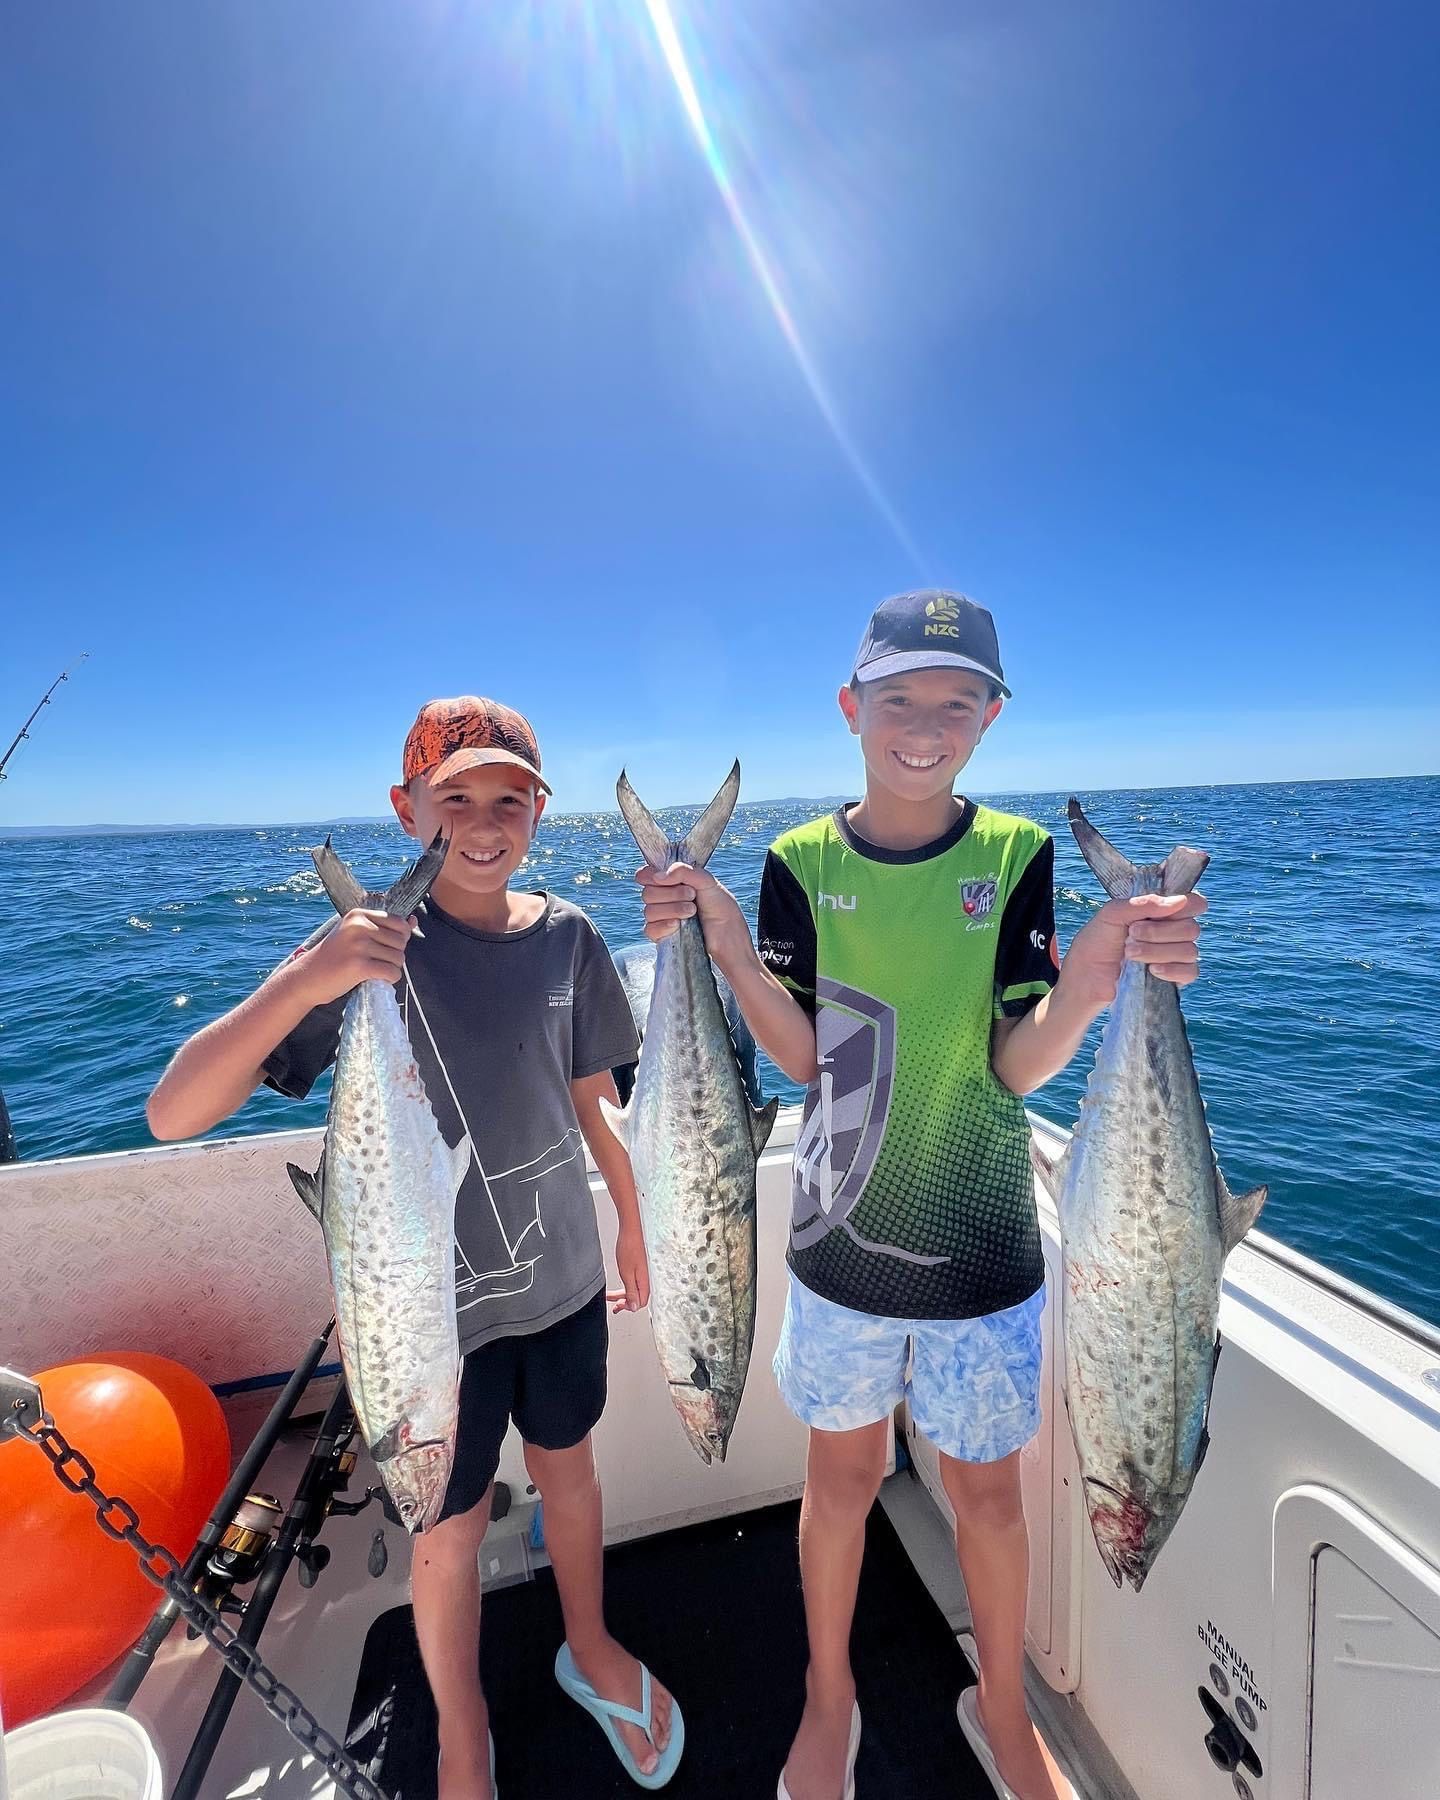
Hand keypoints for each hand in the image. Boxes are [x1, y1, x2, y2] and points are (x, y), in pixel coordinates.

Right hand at [290, 908, 417, 1005]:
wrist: (307, 978)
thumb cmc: (334, 956)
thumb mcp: (356, 935)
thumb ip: (384, 928)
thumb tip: (414, 921)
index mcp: (359, 915)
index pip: (399, 923)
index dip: (398, 939)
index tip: (382, 948)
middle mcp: (359, 926)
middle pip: (401, 942)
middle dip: (395, 955)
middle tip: (376, 962)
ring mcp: (358, 945)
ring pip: (398, 958)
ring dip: (391, 968)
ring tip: (374, 970)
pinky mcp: (358, 966)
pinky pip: (392, 972)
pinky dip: (390, 979)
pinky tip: (376, 979)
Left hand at [608, 1223, 649, 1313]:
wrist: (630, 1230)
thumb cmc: (629, 1247)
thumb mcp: (626, 1273)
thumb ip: (631, 1292)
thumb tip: (634, 1307)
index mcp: (644, 1281)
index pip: (641, 1303)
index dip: (629, 1307)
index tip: (618, 1305)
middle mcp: (646, 1278)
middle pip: (638, 1298)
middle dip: (625, 1303)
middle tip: (614, 1305)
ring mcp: (643, 1273)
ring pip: (635, 1290)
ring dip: (623, 1295)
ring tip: (611, 1297)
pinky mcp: (639, 1268)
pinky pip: (634, 1282)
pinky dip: (625, 1287)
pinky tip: (619, 1285)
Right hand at [636, 861, 746, 950]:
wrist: (729, 935)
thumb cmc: (720, 908)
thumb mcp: (707, 881)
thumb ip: (684, 872)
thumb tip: (659, 876)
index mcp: (670, 882)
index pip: (644, 875)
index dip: (649, 875)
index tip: (663, 878)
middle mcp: (662, 899)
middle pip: (647, 893)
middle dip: (671, 893)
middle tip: (692, 895)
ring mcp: (661, 919)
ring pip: (649, 911)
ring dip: (673, 909)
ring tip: (692, 911)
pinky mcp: (662, 936)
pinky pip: (650, 929)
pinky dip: (664, 925)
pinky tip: (677, 925)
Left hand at [1059, 891, 1206, 1011]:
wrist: (1086, 977)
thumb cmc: (1097, 942)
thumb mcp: (1112, 914)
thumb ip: (1143, 903)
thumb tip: (1179, 901)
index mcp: (1162, 911)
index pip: (1195, 903)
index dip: (1187, 905)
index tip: (1165, 912)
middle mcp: (1173, 932)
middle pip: (1191, 928)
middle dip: (1159, 932)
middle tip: (1131, 934)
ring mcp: (1175, 956)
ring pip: (1189, 951)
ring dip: (1157, 951)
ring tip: (1130, 954)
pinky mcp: (1174, 978)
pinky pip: (1190, 972)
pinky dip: (1172, 970)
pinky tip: (1152, 970)